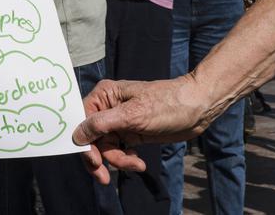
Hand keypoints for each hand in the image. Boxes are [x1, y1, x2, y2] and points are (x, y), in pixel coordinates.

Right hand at [74, 77, 210, 184]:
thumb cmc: (166, 104)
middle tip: (104, 178)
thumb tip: (76, 135)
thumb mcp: (132, 115)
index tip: (94, 161)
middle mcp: (108, 108)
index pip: (82, 120)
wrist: (198, 109)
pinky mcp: (131, 133)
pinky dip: (125, 159)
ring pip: (106, 147)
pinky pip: (119, 150)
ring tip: (137, 164)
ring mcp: (119, 122)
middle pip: (92, 137)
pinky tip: (138, 161)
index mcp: (104, 96)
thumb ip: (101, 124)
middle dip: (100, 157)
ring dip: (118, 160)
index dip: (84, 141)